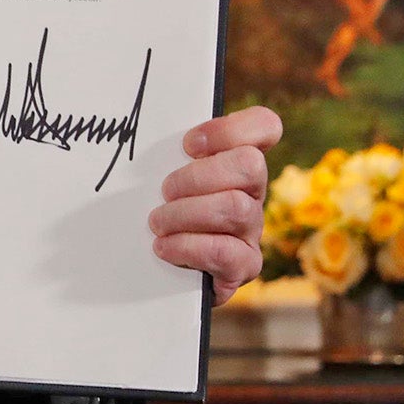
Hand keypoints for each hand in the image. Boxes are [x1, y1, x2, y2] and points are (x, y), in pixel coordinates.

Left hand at [150, 105, 282, 306]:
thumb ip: (163, 156)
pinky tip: (163, 247)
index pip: (264, 127)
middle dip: (197, 176)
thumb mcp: (158, 180)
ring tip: (157, 222)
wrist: (158, 276)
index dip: (230, 129)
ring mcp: (251, 230)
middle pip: (250, 165)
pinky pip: (226, 252)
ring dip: (185, 213)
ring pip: (236, 208)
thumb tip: (140, 133)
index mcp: (235, 163)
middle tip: (165, 191)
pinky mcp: (243, 266)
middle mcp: (251, 193)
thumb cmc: (158, 214)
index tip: (188, 144)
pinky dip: (187, 247)